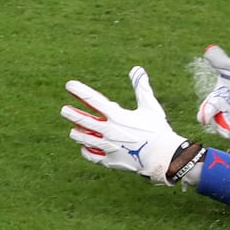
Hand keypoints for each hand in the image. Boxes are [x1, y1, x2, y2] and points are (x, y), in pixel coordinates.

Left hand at [62, 67, 189, 184]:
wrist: (165, 157)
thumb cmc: (158, 130)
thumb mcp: (150, 107)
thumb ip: (141, 88)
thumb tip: (137, 68)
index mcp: (117, 116)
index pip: (93, 100)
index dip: (80, 91)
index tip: (69, 85)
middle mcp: (109, 130)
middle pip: (83, 121)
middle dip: (71, 114)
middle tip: (64, 110)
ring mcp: (108, 147)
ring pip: (84, 139)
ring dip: (77, 133)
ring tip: (74, 130)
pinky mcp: (110, 161)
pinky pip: (92, 156)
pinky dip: (86, 150)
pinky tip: (85, 147)